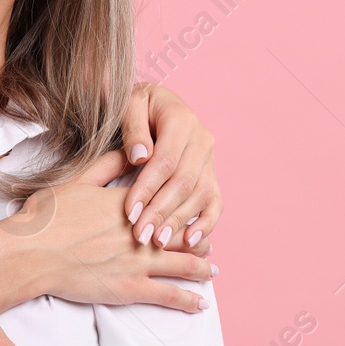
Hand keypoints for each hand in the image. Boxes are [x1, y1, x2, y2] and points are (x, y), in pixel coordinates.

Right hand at [6, 152, 215, 311]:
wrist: (31, 252)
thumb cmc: (46, 217)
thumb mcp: (75, 181)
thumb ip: (106, 165)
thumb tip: (129, 152)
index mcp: (128, 204)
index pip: (167, 202)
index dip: (183, 207)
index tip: (193, 211)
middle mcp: (140, 231)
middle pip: (183, 233)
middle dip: (199, 239)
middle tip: (208, 244)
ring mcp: (138, 262)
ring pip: (183, 264)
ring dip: (201, 268)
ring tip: (211, 271)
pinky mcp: (131, 288)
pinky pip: (169, 295)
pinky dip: (189, 300)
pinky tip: (201, 303)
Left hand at [120, 83, 220, 252]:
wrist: (156, 103)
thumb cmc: (137, 106)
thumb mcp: (129, 106)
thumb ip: (133, 128)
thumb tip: (140, 157)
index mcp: (181, 120)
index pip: (165, 161)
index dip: (147, 188)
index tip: (129, 212)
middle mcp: (202, 140)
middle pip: (184, 182)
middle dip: (161, 211)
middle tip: (140, 235)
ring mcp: (210, 159)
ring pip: (200, 195)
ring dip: (179, 221)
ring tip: (157, 242)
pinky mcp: (212, 175)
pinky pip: (215, 202)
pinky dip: (206, 224)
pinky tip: (189, 242)